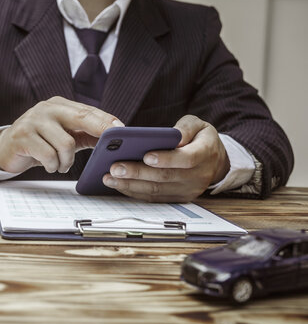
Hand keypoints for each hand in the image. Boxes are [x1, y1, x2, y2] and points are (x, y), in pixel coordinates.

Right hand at [0, 96, 123, 172]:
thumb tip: (114, 139)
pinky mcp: (23, 136)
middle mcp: (47, 108)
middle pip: (80, 117)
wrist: (5, 149)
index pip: (88, 110)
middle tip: (107, 147)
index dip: (106, 120)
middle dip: (98, 131)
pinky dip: (53, 166)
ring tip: (60, 165)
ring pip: (65, 143)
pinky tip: (49, 166)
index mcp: (59, 105)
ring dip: (66, 161)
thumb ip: (86, 135)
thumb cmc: (40, 143)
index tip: (122, 130)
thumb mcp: (64, 137)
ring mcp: (33, 120)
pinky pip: (48, 155)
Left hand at [103, 115, 229, 201]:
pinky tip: (118, 185)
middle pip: (165, 177)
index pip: (186, 159)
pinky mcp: (178, 199)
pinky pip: (154, 198)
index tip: (146, 156)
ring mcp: (188, 190)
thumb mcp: (198, 124)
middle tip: (115, 167)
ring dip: (131, 185)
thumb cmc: (200, 138)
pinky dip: (135, 192)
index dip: (166, 158)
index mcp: (205, 154)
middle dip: (138, 172)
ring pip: (157, 190)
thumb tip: (173, 136)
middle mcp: (198, 176)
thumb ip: (186, 127)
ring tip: (109, 178)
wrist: (214, 161)